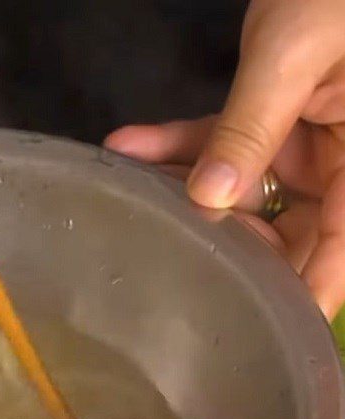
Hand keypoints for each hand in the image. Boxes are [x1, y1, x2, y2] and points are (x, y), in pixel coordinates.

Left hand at [105, 0, 344, 319]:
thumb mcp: (296, 54)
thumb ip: (251, 127)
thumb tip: (210, 197)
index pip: (341, 246)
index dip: (308, 292)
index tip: (265, 329)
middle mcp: (339, 163)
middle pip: (288, 228)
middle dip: (227, 239)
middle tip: (173, 247)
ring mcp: (305, 141)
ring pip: (242, 185)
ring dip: (185, 185)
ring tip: (134, 192)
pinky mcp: (272, 118)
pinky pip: (223, 141)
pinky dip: (178, 142)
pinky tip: (128, 145)